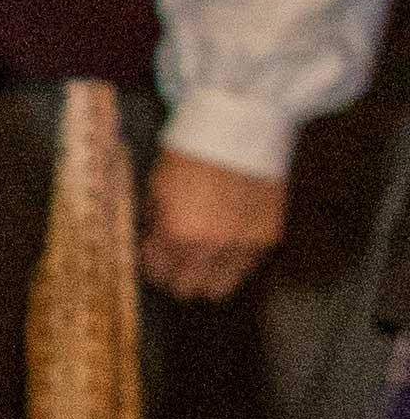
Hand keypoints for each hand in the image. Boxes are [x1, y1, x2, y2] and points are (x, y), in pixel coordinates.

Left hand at [143, 147, 285, 301]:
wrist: (241, 129)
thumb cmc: (193, 151)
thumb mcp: (157, 183)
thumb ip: (153, 219)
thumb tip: (150, 238)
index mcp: (177, 234)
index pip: (158, 273)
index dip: (152, 264)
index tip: (152, 255)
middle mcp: (211, 249)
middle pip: (186, 289)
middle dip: (175, 276)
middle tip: (173, 259)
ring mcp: (242, 247)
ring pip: (218, 289)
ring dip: (205, 277)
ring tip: (200, 256)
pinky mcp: (267, 240)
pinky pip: (245, 270)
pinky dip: (232, 263)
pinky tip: (225, 244)